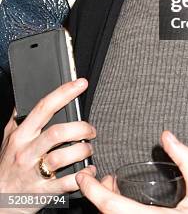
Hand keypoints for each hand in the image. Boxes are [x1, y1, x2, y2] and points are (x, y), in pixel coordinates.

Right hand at [0, 79, 95, 213]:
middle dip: (80, 128)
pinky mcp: (43, 192)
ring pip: (62, 157)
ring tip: (88, 149)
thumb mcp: (8, 139)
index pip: (44, 108)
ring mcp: (34, 173)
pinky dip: (82, 175)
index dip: (64, 92)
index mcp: (21, 136)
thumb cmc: (7, 166)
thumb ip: (19, 119)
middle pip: (57, 133)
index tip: (81, 84)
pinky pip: (67, 183)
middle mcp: (27, 152)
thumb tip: (25, 97)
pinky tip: (88, 170)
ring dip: (82, 151)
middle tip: (90, 130)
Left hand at [76, 130, 187, 212]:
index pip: (111, 206)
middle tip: (98, 179)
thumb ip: (186, 161)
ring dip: (107, 206)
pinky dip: (116, 213)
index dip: (92, 190)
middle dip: (98, 196)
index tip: (83, 177)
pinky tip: (122, 206)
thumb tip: (169, 137)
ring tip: (110, 190)